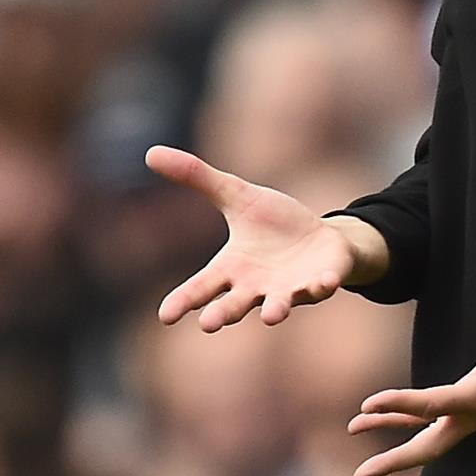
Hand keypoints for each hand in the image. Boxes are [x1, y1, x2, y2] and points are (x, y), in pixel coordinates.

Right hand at [145, 145, 383, 331]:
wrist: (319, 238)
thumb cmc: (272, 223)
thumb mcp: (236, 195)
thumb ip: (198, 178)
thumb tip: (151, 152)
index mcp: (232, 269)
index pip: (201, 287)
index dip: (183, 300)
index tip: (165, 316)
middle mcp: (257, 287)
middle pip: (235, 305)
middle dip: (223, 314)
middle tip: (209, 323)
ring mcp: (289, 289)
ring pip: (278, 305)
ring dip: (275, 310)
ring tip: (270, 316)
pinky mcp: (320, 282)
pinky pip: (320, 287)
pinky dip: (321, 287)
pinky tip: (324, 283)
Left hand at [346, 255, 475, 475]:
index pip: (435, 404)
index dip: (401, 405)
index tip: (367, 404)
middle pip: (430, 446)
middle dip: (394, 461)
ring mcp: (472, 413)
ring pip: (427, 437)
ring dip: (391, 439)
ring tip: (353, 428)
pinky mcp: (469, 406)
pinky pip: (430, 420)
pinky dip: (404, 420)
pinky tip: (378, 417)